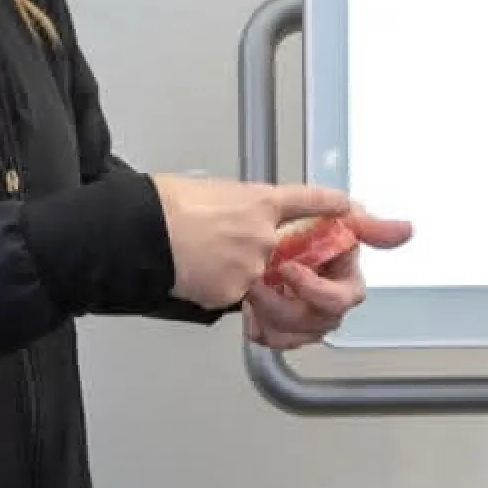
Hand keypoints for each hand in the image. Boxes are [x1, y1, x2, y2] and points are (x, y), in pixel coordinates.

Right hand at [152, 174, 351, 309]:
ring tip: (198, 255)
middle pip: (275, 250)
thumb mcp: (209, 190)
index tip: (346, 206)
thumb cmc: (164, 206)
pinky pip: (232, 296)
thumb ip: (235, 204)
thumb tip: (231, 210)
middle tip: (218, 245)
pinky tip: (192, 271)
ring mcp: (252, 267)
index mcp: (259, 202)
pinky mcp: (234, 294)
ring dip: (229, 270)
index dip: (329, 203)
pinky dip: (213, 287)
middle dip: (251, 252)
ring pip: (254, 277)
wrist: (141, 234)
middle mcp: (264, 235)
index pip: (307, 201)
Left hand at [245, 208, 413, 350]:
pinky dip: (257, 323)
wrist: (255, 241)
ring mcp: (305, 321)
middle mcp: (328, 305)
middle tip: (260, 282)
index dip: (315, 289)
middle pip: (317, 322)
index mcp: (344, 281)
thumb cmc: (297, 230)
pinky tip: (253, 303)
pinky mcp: (280, 331)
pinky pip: (271, 341)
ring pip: (293, 335)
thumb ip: (368, 226)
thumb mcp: (331, 217)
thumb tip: (407, 229)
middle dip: (285, 303)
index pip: (344, 297)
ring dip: (267, 312)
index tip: (289, 270)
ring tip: (252, 287)